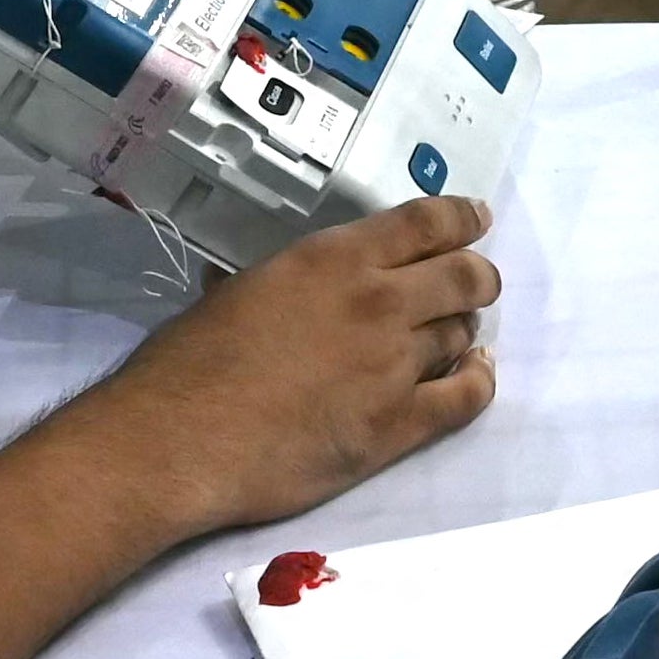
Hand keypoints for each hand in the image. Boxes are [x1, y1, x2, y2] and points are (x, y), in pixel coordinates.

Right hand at [81, 196, 501, 530]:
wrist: (179, 441)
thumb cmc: (188, 362)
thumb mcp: (235, 292)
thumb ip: (278, 282)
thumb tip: (261, 284)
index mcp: (335, 259)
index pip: (427, 222)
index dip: (463, 217)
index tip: (477, 219)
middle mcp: (378, 301)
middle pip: (464, 276)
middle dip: (477, 277)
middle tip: (474, 285)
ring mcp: (395, 364)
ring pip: (462, 334)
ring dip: (462, 331)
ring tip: (452, 336)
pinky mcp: (399, 424)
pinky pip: (466, 397)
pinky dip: (478, 380)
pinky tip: (473, 374)